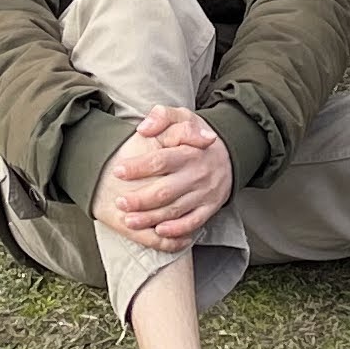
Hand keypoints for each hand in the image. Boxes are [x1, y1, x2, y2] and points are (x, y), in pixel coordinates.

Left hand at [93, 105, 230, 249]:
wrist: (230, 153)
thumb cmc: (197, 136)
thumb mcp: (183, 116)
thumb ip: (162, 116)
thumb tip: (143, 129)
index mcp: (189, 151)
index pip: (161, 161)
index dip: (138, 167)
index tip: (118, 171)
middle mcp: (197, 174)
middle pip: (165, 191)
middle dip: (140, 200)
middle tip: (119, 202)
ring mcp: (204, 193)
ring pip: (175, 210)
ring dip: (151, 218)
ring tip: (129, 220)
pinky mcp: (210, 208)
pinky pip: (194, 222)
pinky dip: (177, 230)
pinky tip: (159, 231)